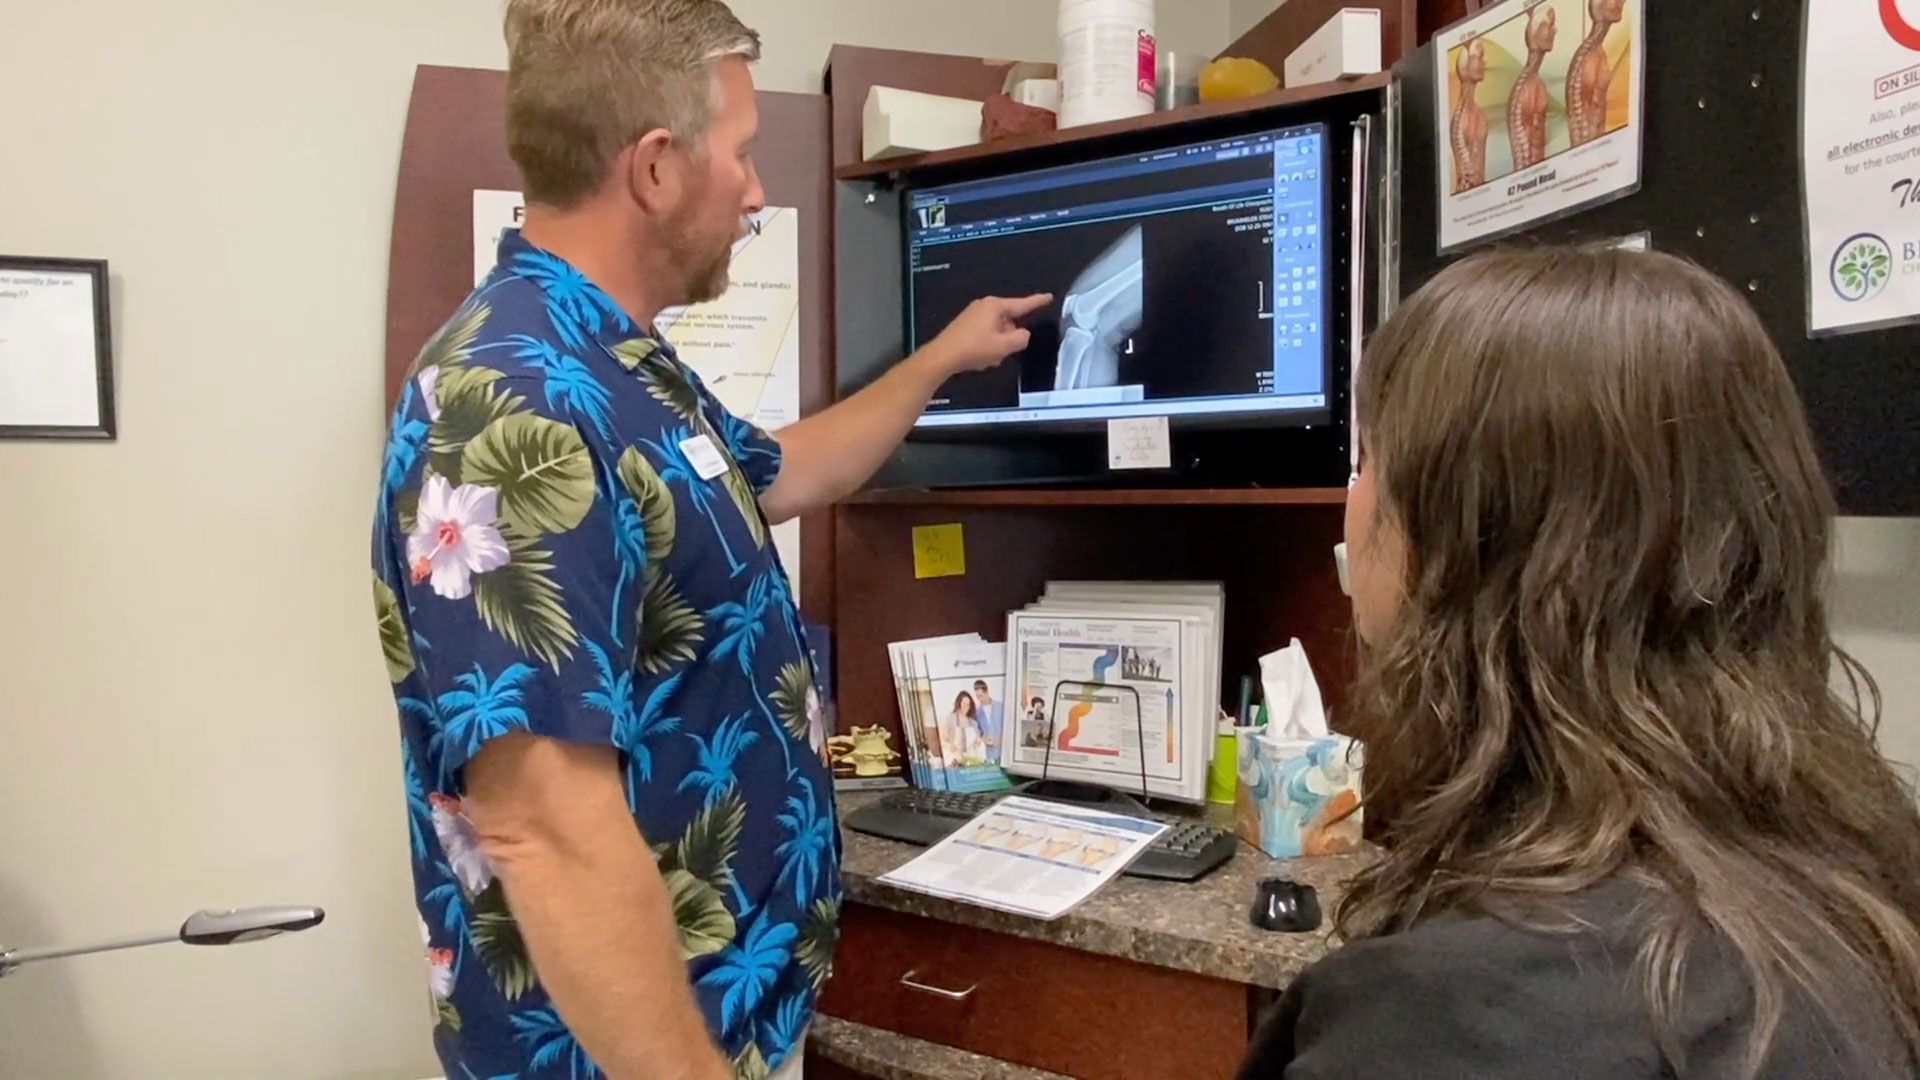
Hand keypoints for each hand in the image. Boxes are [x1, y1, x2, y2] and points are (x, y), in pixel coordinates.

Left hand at [926, 294, 1053, 374]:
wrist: (943, 356)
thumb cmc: (973, 349)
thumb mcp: (1004, 346)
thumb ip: (1021, 338)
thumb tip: (1022, 334)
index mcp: (995, 307)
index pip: (1022, 304)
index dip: (1037, 301)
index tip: (1048, 297)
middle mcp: (984, 306)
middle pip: (1009, 321)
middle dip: (1009, 337)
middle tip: (1001, 352)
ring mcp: (973, 314)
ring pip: (998, 330)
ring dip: (998, 344)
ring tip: (988, 357)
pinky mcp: (966, 325)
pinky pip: (986, 334)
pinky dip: (988, 345)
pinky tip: (980, 357)